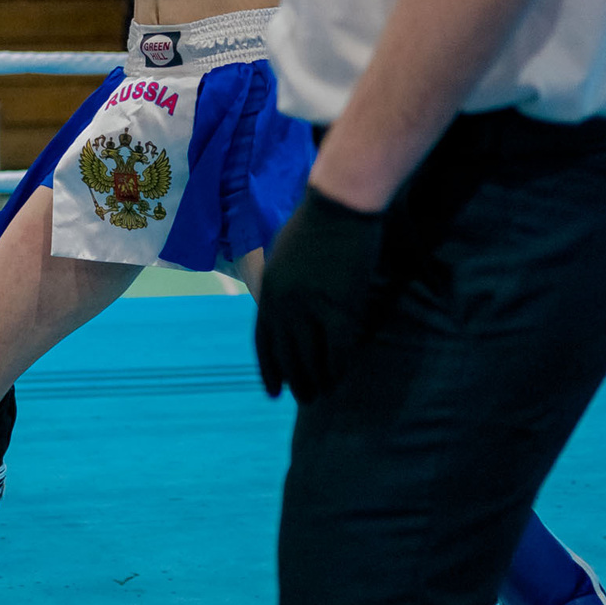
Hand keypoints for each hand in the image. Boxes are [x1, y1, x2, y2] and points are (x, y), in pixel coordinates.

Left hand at [252, 186, 387, 402]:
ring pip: (311, 358)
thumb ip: (277, 285)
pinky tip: (340, 378)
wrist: (338, 207)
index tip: (274, 390)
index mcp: (268, 291)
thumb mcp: (281, 257)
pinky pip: (339, 349)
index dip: (269, 369)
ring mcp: (312, 308)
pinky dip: (338, 367)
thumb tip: (276, 307)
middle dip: (294, 381)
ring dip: (316, 381)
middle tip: (302, 398)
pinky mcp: (342, 307)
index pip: (263, 342)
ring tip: (320, 395)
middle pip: (286, 356)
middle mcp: (284, 305)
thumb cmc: (312, 224)